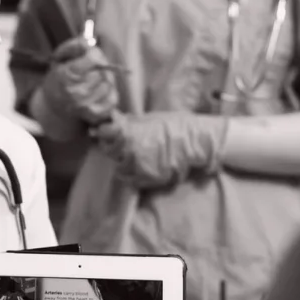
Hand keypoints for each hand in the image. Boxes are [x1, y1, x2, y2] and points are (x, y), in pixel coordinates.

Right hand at [41, 37, 119, 123]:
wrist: (54, 103)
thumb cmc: (61, 75)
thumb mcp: (62, 55)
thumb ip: (76, 45)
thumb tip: (90, 43)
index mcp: (66, 76)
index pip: (94, 59)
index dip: (94, 54)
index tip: (90, 56)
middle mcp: (75, 93)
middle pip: (102, 72)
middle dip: (100, 67)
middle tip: (92, 69)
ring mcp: (85, 106)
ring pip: (108, 85)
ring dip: (104, 81)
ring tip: (94, 82)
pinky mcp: (95, 115)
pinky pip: (113, 99)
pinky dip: (109, 93)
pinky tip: (98, 92)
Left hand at [92, 112, 229, 188]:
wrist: (196, 141)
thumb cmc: (176, 125)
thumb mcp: (151, 118)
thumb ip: (131, 122)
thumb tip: (115, 120)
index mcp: (129, 132)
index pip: (104, 133)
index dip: (104, 132)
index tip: (105, 131)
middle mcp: (130, 150)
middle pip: (110, 152)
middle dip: (113, 148)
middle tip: (121, 144)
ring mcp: (139, 166)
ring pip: (120, 168)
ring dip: (123, 163)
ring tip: (133, 157)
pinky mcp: (149, 179)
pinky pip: (133, 181)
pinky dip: (134, 176)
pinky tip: (141, 168)